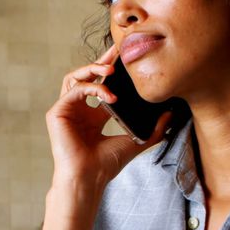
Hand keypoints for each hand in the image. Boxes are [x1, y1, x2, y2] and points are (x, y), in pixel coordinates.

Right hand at [47, 48, 171, 190]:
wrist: (89, 179)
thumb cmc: (106, 165)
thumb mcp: (135, 141)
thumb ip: (153, 129)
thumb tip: (172, 114)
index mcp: (92, 115)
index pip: (101, 85)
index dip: (112, 70)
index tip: (127, 58)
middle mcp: (78, 109)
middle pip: (86, 75)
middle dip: (102, 61)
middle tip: (119, 50)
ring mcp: (66, 110)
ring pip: (75, 77)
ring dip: (93, 69)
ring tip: (112, 70)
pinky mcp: (57, 112)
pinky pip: (74, 90)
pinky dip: (93, 88)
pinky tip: (110, 96)